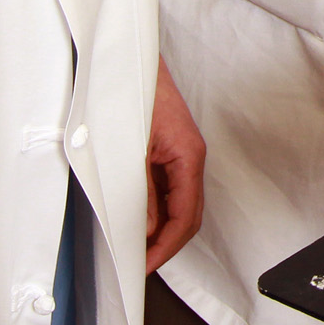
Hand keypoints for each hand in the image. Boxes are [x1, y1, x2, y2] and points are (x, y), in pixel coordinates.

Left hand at [146, 58, 205, 271]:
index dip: (167, 245)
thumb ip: (141, 190)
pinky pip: (171, 188)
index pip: (186, 215)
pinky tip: (141, 219)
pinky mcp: (171, 150)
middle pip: (190, 214)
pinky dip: (158, 210)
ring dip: (164, 228)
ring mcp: (183, 154)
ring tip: (139, 247)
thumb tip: (147, 227)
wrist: (131, 61)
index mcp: (188, 155)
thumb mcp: (132, 149)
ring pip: (182, 203)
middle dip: (168, 243)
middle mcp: (191, 157)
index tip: (147, 263)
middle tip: (142, 263)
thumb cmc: (134, 94)